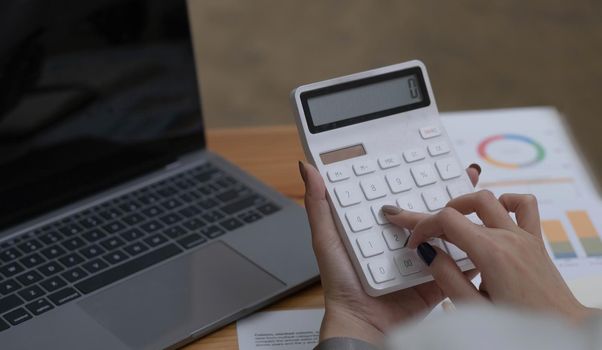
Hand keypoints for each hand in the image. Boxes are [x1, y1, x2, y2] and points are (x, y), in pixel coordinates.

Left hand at [298, 161, 480, 343]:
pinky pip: (459, 261)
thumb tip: (307, 168)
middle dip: (448, 190)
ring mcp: (422, 256)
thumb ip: (319, 205)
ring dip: (465, 216)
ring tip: (480, 199)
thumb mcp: (326, 239)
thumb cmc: (340, 284)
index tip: (431, 154)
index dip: (414, 174)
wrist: (363, 324)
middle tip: (465, 172)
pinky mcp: (437, 276)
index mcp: (379, 225)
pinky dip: (472, 248)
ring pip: (448, 231)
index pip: (400, 193)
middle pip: (429, 208)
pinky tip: (487, 232)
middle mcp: (402, 237)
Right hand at [386, 190, 593, 321]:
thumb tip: (428, 252)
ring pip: (490, 199)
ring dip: (466, 204)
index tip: (415, 243)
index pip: (446, 220)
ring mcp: (523, 236)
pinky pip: (524, 205)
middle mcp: (508, 238)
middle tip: (422, 229)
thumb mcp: (473, 307)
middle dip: (436, 215)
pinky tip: (494, 215)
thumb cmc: (520, 325)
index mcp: (490, 253)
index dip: (423, 226)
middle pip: (462, 208)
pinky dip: (506, 202)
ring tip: (453, 220)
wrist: (561, 329)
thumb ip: (446, 276)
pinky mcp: (534, 240)